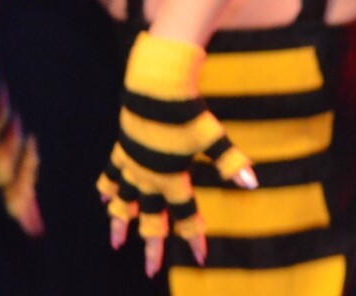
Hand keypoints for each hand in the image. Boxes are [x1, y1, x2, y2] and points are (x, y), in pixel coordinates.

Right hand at [96, 32, 255, 276]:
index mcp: (172, 177)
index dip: (195, 236)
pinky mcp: (122, 148)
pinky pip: (110, 173)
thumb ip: (229, 161)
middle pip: (150, 219)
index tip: (201, 257)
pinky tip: (103, 199)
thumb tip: (252, 183)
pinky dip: (106, 187)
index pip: (186, 215)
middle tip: (150, 270)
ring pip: (123, 201)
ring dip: (120, 222)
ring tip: (115, 242)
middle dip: (152, 246)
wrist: (156, 84)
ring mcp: (132, 164)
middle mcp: (150, 176)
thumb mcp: (212, 135)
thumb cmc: (187, 110)